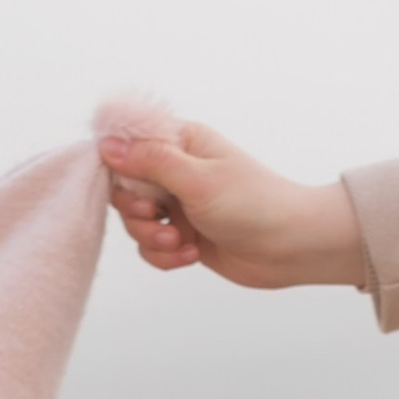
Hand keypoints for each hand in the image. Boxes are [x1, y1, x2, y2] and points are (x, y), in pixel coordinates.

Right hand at [98, 119, 367, 291]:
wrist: (292, 247)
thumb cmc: (254, 204)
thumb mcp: (197, 178)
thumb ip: (149, 161)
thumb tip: (106, 145)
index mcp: (182, 142)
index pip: (129, 145)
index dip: (119, 169)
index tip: (133, 187)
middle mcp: (177, 170)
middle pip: (125, 189)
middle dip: (136, 212)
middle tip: (158, 217)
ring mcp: (179, 204)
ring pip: (135, 222)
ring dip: (151, 238)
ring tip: (179, 244)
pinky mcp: (183, 235)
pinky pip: (151, 247)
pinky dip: (164, 255)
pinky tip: (190, 256)